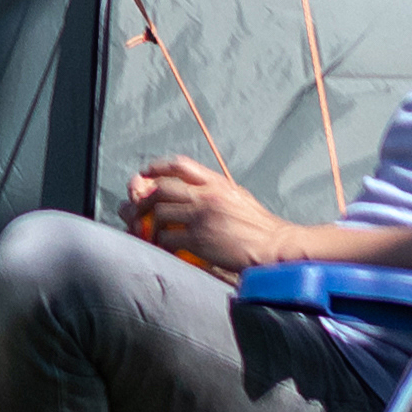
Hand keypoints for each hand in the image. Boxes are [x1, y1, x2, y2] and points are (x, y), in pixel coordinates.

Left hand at [123, 154, 291, 273]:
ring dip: (148, 223)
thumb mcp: (237, 196)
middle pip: (162, 188)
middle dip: (143, 198)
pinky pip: (167, 237)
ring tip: (147, 231)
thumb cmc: (259, 226)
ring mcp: (202, 217)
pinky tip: (162, 247)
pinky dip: (159, 242)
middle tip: (136, 208)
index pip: (179, 165)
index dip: (157, 167)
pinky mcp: (199, 240)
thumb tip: (191, 191)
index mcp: (216, 183)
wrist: (275, 246)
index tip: (144, 174)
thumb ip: (213, 190)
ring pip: (159, 212)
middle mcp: (207, 195)